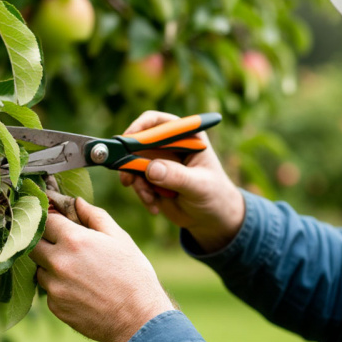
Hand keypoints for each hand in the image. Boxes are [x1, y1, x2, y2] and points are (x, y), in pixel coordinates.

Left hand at [30, 198, 174, 341]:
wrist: (139, 318)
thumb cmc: (133, 275)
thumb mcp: (119, 238)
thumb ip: (94, 216)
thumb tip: (76, 201)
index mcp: (74, 240)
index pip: (45, 219)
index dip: (50, 218)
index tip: (56, 220)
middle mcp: (58, 262)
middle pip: (32, 243)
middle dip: (43, 240)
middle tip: (61, 244)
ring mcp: (54, 286)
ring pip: (39, 269)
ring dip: (50, 266)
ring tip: (76, 271)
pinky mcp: (55, 307)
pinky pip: (48, 291)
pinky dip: (59, 287)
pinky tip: (80, 290)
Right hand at [120, 111, 244, 252]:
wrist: (211, 219)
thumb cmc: (214, 195)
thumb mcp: (199, 186)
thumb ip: (177, 176)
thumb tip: (151, 168)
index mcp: (186, 136)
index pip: (157, 122)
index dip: (139, 127)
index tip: (128, 142)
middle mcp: (169, 145)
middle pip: (137, 143)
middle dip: (129, 161)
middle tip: (127, 180)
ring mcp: (159, 162)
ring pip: (133, 165)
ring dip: (137, 183)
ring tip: (150, 199)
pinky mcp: (151, 179)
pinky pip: (136, 182)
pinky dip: (142, 195)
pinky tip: (155, 207)